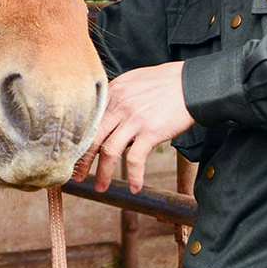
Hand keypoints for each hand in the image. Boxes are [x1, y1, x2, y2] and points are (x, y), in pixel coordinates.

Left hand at [72, 62, 193, 192]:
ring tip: (100, 187)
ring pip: (109, 151)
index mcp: (113, 92)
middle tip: (77, 175)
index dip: (79, 139)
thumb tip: (106, 113)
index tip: (73, 154)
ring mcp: (134, 120)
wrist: (192, 83)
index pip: (88, 119)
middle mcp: (119, 105)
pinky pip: (135, 160)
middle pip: (92, 137)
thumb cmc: (167, 82)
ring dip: (102, 173)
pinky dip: (134, 176)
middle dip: (82, 160)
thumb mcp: (134, 80)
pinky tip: (135, 187)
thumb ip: (118, 96)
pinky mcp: (150, 132)